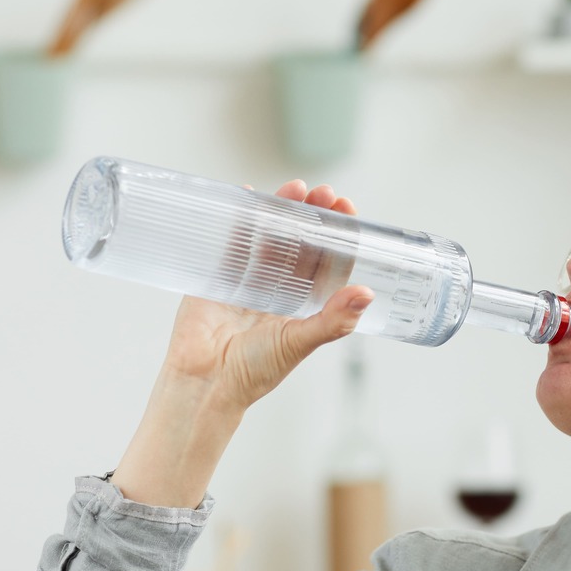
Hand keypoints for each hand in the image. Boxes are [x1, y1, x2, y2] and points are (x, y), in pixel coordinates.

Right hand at [160, 180, 373, 412]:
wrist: (204, 383)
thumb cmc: (254, 372)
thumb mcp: (299, 343)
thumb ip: (333, 320)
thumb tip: (366, 294)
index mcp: (303, 304)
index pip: (327, 262)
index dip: (339, 237)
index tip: (347, 210)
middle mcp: (279, 289)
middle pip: (301, 242)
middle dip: (313, 216)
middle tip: (324, 193)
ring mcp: (248, 280)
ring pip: (270, 236)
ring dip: (282, 210)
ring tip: (295, 188)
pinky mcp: (219, 275)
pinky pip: (233, 241)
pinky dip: (241, 218)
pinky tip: (250, 195)